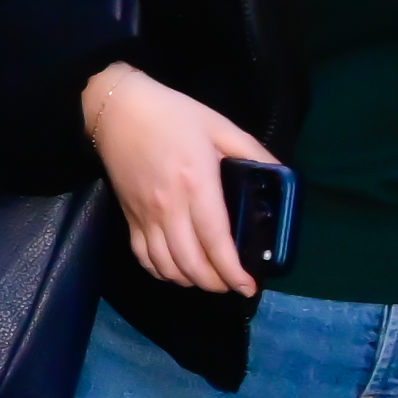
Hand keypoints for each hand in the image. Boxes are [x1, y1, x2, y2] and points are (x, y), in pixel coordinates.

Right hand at [83, 62, 270, 296]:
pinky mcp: (129, 219)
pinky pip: (144, 258)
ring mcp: (145, 217)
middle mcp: (169, 208)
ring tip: (209, 280)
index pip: (215, 240)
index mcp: (196, 184)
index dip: (232, 270)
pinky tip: (177, 271)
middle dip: (215, 283)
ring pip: (167, 267)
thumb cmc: (172, 115)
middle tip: (233, 285)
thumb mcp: (220, 126)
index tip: (248, 286)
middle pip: (191, 263)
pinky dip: (162, 272)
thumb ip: (252, 152)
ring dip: (190, 281)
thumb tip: (280, 174)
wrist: (118, 111)